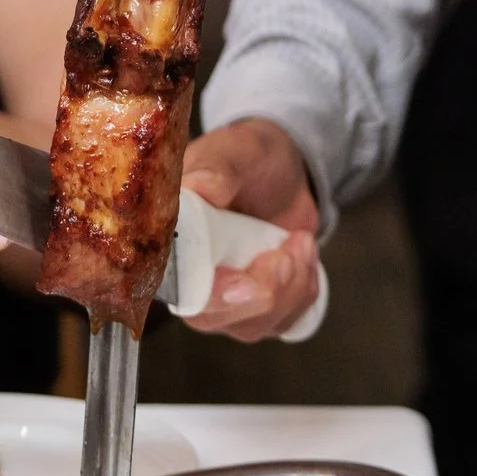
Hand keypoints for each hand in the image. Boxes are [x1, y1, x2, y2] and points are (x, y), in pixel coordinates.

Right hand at [180, 118, 321, 341]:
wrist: (284, 171)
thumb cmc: (249, 157)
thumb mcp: (235, 150)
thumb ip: (216, 169)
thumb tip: (197, 187)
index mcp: (171, 241)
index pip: (175, 289)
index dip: (212, 296)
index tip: (245, 283)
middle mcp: (190, 277)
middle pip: (215, 318)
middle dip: (262, 294)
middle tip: (285, 256)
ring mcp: (225, 298)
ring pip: (255, 325)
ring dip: (291, 286)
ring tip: (300, 240)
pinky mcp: (258, 307)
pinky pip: (285, 321)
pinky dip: (305, 289)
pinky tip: (301, 253)